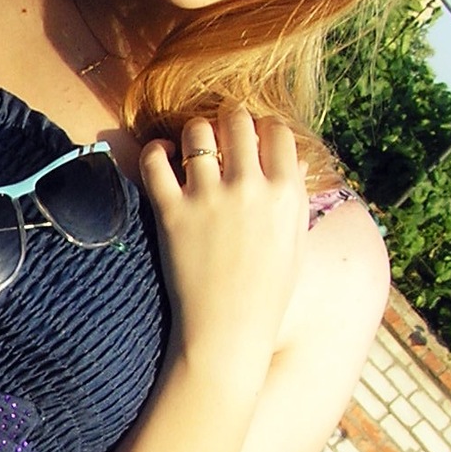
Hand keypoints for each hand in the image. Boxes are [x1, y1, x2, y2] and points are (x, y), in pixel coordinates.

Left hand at [139, 107, 308, 390]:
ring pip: (197, 132)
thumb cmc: (267, 293)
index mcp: (286, 193)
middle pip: (237, 120)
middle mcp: (250, 188)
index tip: (252, 136)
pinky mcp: (172, 212)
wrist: (228, 331)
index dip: (263, 126)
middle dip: (228, 119)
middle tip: (219, 133)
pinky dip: (155, 152)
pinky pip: (155, 160)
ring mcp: (209, 198)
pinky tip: (161, 159)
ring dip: (192, 133)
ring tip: (189, 148)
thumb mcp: (294, 242)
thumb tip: (295, 160)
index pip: (277, 130)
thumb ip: (294, 196)